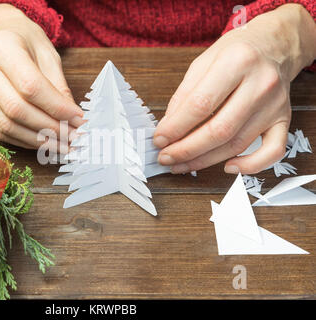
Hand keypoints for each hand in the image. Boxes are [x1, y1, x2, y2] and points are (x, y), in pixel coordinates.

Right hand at [0, 4, 82, 150]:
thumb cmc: (26, 42)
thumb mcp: (49, 54)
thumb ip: (59, 86)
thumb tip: (73, 118)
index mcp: (2, 47)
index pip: (30, 86)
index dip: (56, 108)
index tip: (78, 119)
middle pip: (16, 109)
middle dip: (49, 128)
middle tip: (73, 137)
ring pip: (7, 125)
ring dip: (39, 140)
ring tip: (63, 145)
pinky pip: (0, 131)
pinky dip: (25, 141)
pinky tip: (45, 142)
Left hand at [154, 4, 315, 173]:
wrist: (275, 44)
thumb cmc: (235, 52)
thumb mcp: (202, 62)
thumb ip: (184, 95)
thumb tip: (168, 128)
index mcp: (237, 62)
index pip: (200, 104)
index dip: (175, 127)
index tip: (159, 140)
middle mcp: (261, 84)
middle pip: (219, 130)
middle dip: (186, 150)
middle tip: (166, 157)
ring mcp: (275, 104)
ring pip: (237, 144)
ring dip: (205, 160)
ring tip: (181, 165)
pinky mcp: (284, 119)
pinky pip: (272, 151)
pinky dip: (250, 165)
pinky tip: (227, 167)